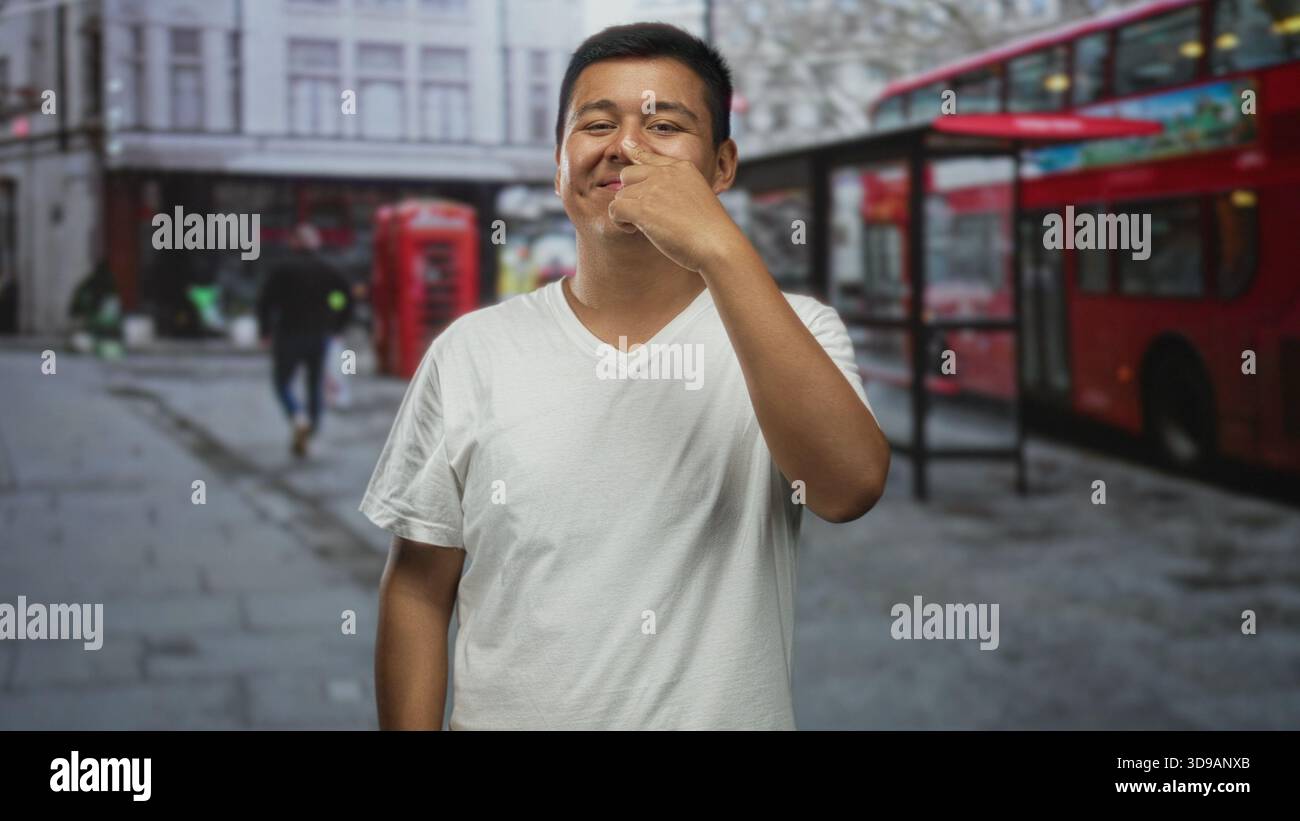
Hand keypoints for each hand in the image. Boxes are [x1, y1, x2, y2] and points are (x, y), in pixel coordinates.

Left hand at [608, 139, 747, 274]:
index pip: (649, 156)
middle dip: (630, 195)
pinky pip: (615, 209)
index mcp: (682, 167)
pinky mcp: (643, 207)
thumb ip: (677, 189)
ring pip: (620, 195)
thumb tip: (655, 198)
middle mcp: (667, 173)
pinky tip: (635, 230)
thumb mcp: (698, 198)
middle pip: (628, 174)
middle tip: (643, 214)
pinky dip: (620, 222)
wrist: (717, 244)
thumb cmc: (710, 231)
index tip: (626, 147)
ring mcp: (654, 188)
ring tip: (643, 227)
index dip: (635, 155)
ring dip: (627, 212)